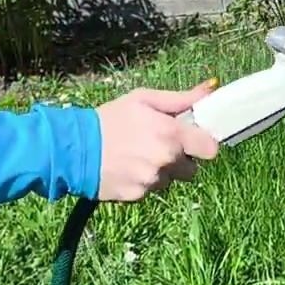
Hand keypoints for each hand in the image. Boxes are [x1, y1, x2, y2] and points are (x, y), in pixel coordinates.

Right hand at [92, 79, 221, 201]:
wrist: (73, 147)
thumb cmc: (109, 118)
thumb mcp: (144, 99)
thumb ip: (180, 99)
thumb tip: (210, 88)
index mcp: (172, 134)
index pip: (211, 149)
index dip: (203, 145)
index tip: (193, 141)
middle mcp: (166, 160)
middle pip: (192, 169)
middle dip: (180, 159)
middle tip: (158, 146)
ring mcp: (152, 180)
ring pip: (170, 180)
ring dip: (161, 171)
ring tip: (138, 156)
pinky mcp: (138, 196)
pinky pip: (150, 190)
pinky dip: (143, 182)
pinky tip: (127, 168)